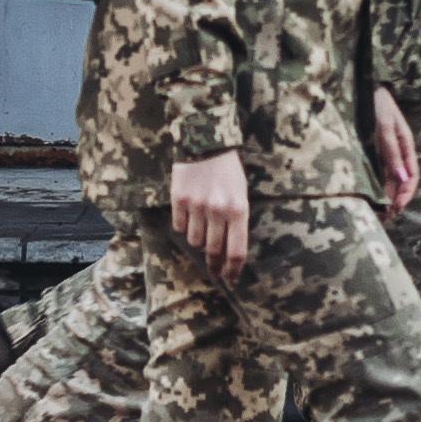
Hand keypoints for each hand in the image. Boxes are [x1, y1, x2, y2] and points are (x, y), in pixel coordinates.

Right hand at [167, 148, 250, 278]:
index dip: (233, 270)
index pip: (236, 251)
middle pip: (214, 250)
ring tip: (202, 227)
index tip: (230, 278)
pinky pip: (179, 226)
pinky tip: (189, 214)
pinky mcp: (179, 199)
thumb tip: (230, 253)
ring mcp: (197, 205)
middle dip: (214, 263)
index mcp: (238, 209)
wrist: (205, 143)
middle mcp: (218, 210)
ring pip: (195, 240)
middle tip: (214, 269)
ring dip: (199, 240)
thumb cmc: (228, 171)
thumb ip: (236, 221)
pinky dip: (184, 225)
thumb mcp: (241, 194)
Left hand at [369, 88, 417, 214]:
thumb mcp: (384, 126)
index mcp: (406, 146)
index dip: (406, 194)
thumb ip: (392, 151)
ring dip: (385, 197)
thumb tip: (402, 178)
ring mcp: (384, 152)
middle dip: (395, 201)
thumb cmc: (377, 102)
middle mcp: (397, 152)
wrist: (363, 86)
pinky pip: (377, 173)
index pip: (411, 176)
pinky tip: (369, 198)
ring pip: (388, 180)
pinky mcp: (372, 151)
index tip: (397, 208)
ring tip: (377, 214)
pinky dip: (375, 187)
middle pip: (400, 182)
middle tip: (384, 219)